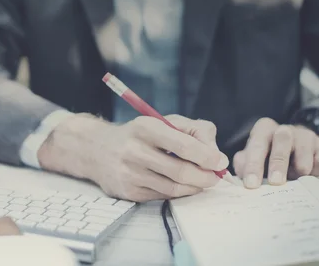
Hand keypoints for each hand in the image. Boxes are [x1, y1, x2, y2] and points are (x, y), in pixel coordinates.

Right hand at [38, 114, 228, 201]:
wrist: (97, 150)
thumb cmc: (139, 134)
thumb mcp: (163, 122)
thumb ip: (194, 131)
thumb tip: (216, 155)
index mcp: (146, 128)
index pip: (183, 145)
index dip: (207, 156)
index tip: (220, 162)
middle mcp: (135, 151)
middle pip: (181, 171)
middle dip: (205, 176)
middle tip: (216, 177)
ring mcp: (130, 173)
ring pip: (173, 188)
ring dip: (194, 187)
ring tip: (202, 181)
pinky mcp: (128, 192)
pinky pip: (162, 196)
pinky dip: (178, 193)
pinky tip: (181, 185)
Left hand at [233, 118, 318, 188]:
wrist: (296, 152)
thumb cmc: (268, 158)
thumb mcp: (253, 158)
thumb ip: (244, 164)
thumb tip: (241, 174)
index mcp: (264, 130)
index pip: (257, 143)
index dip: (253, 164)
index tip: (251, 184)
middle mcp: (285, 130)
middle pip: (282, 139)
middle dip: (278, 162)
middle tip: (276, 182)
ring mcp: (306, 136)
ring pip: (304, 147)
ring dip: (300, 165)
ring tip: (297, 177)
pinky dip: (318, 168)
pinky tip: (313, 174)